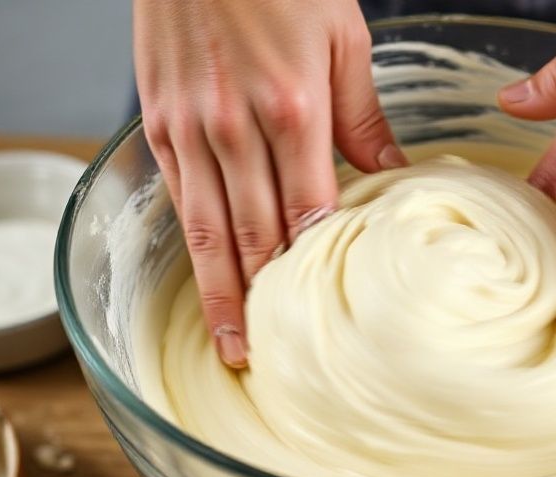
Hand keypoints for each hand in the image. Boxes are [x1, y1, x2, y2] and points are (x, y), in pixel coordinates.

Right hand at [134, 0, 405, 366]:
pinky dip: (192, 246)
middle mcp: (237, 129)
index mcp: (294, 111)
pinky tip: (203, 278)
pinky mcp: (159, 122)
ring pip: (208, 231)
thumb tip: (396, 170)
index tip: (318, 318)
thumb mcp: (344, 39)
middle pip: (254, 237)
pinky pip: (178, 198)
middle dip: (262, 304)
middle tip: (269, 359)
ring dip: (220, 293)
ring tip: (231, 343)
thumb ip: (363, 116)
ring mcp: (190, 129)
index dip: (311, 272)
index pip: (307, 214)